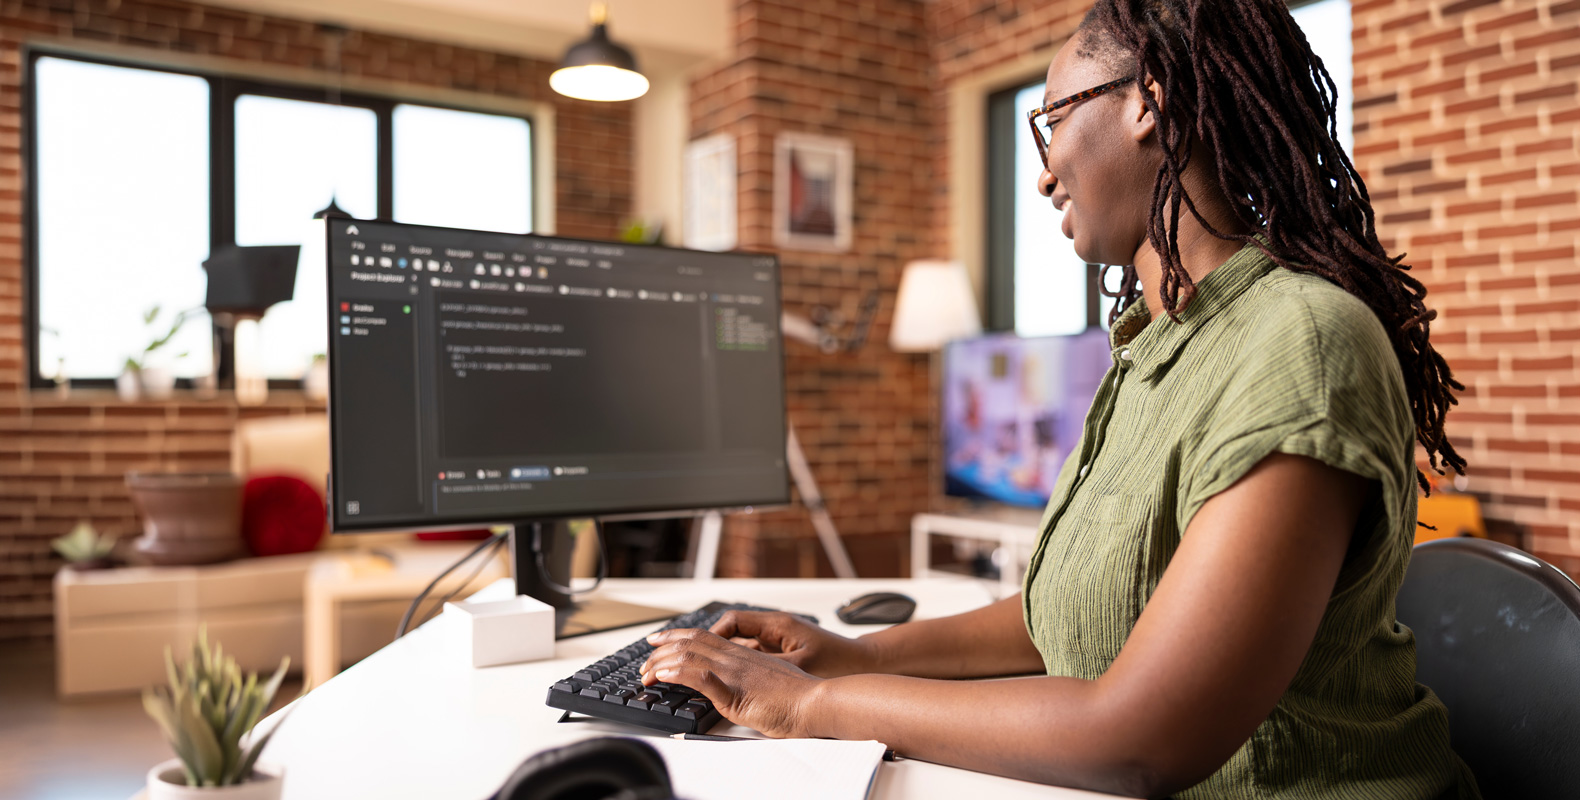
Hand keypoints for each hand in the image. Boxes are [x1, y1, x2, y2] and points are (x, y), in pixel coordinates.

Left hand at [641, 628, 821, 738]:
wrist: (817, 702)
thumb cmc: (799, 697)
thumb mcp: (768, 681)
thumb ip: (749, 678)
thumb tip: (736, 683)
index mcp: (744, 655)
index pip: (703, 637)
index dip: (678, 636)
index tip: (660, 639)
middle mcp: (736, 659)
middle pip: (691, 642)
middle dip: (663, 647)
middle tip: (646, 657)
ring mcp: (735, 674)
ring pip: (690, 656)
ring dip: (662, 662)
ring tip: (647, 671)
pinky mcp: (735, 694)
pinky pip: (701, 678)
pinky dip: (677, 674)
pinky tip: (663, 676)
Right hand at [707, 610, 879, 677]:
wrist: (864, 664)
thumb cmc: (839, 661)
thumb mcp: (798, 664)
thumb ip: (766, 664)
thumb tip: (737, 668)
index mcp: (777, 624)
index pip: (732, 620)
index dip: (712, 633)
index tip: (698, 650)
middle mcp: (776, 629)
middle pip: (733, 631)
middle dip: (710, 644)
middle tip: (691, 659)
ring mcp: (780, 640)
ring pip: (742, 645)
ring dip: (726, 657)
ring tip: (708, 673)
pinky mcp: (785, 653)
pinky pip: (755, 655)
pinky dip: (742, 666)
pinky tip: (735, 682)